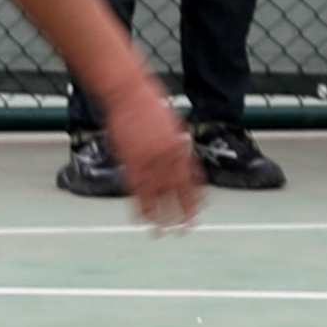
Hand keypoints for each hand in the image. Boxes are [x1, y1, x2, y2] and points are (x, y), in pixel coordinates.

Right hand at [99, 71, 202, 230]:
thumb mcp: (174, 126)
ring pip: (157, 196)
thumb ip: (178, 147)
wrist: (128, 93)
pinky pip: (136, 190)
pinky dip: (140, 206)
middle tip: (185, 229)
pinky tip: (142, 219)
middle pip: (177, 192)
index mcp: (180, 149)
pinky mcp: (129, 162)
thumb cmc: (150, 105)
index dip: (195, 199)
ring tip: (162, 233)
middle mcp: (167, 157)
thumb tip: (184, 163)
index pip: (192, 181)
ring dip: (160, 216)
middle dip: (182, 213)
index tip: (198, 213)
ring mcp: (148, 161)